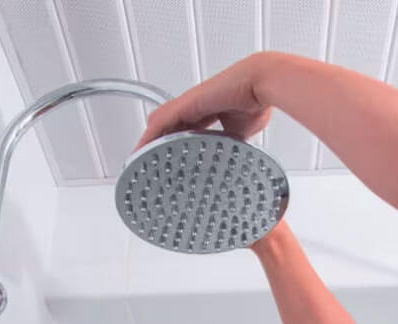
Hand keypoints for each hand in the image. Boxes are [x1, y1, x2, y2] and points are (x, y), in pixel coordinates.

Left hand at [134, 53, 276, 149]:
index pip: (183, 130)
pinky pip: (158, 123)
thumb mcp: (240, 131)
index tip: (169, 162)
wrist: (259, 84)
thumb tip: (232, 154)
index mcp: (206, 112)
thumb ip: (231, 142)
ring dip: (148, 144)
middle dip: (156, 147)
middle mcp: (193, 107)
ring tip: (139, 162)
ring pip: (158, 126)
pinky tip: (140, 152)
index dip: (174, 145)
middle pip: (166, 129)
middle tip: (146, 165)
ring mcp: (187, 105)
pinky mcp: (183, 104)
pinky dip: (147, 138)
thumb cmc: (255, 101)